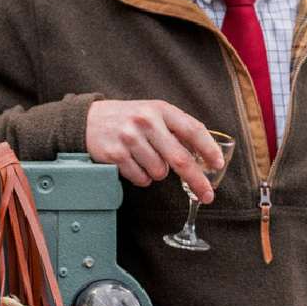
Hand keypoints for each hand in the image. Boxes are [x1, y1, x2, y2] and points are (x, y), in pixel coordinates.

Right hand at [85, 100, 224, 198]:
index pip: (193, 130)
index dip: (209, 149)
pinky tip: (133, 164)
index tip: (218, 165)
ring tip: (145, 159)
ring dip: (158, 173)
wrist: (88, 119)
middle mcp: (146, 121)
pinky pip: (141, 179)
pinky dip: (141, 178)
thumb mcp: (153, 113)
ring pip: (160, 172)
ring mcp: (129, 138)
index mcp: (161, 109)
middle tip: (208, 195)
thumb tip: (205, 157)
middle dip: (197, 181)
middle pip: (180, 159)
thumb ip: (176, 130)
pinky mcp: (115, 155)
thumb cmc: (129, 120)